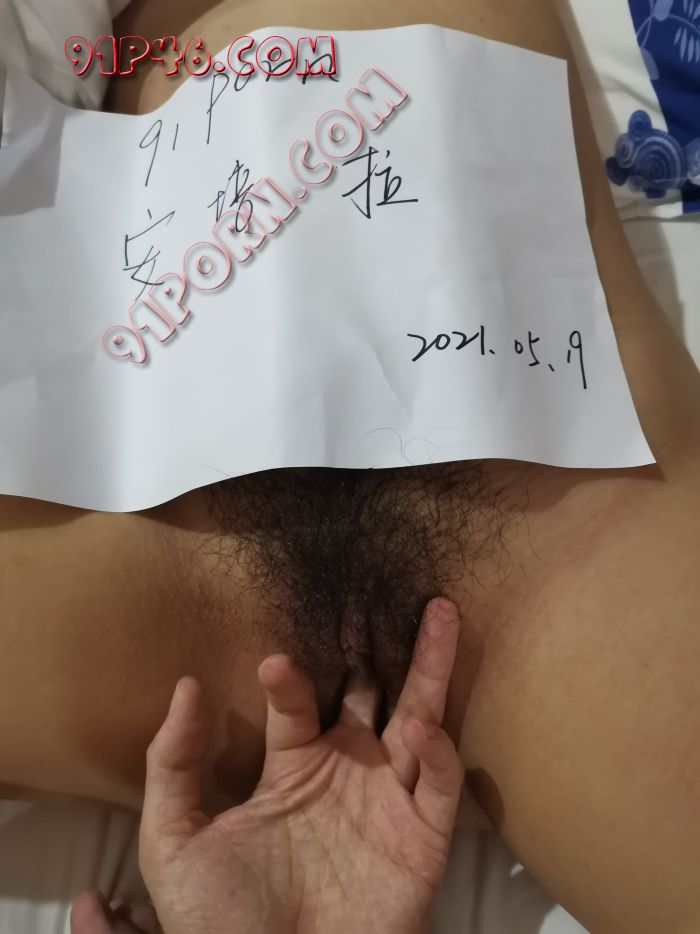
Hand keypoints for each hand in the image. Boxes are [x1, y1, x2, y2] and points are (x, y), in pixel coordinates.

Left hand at [74, 597, 464, 933]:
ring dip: (431, 670)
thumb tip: (187, 683)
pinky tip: (422, 725)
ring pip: (418, 720)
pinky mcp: (421, 839)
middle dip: (383, 648)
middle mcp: (346, 773)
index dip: (289, 678)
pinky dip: (437, 753)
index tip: (273, 658)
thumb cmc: (218, 922)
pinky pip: (437, 787)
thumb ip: (174, 764)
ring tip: (443, 613)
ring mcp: (386, 802)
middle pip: (372, 696)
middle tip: (388, 595)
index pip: (297, 705)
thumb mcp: (174, 840)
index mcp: (292, 768)